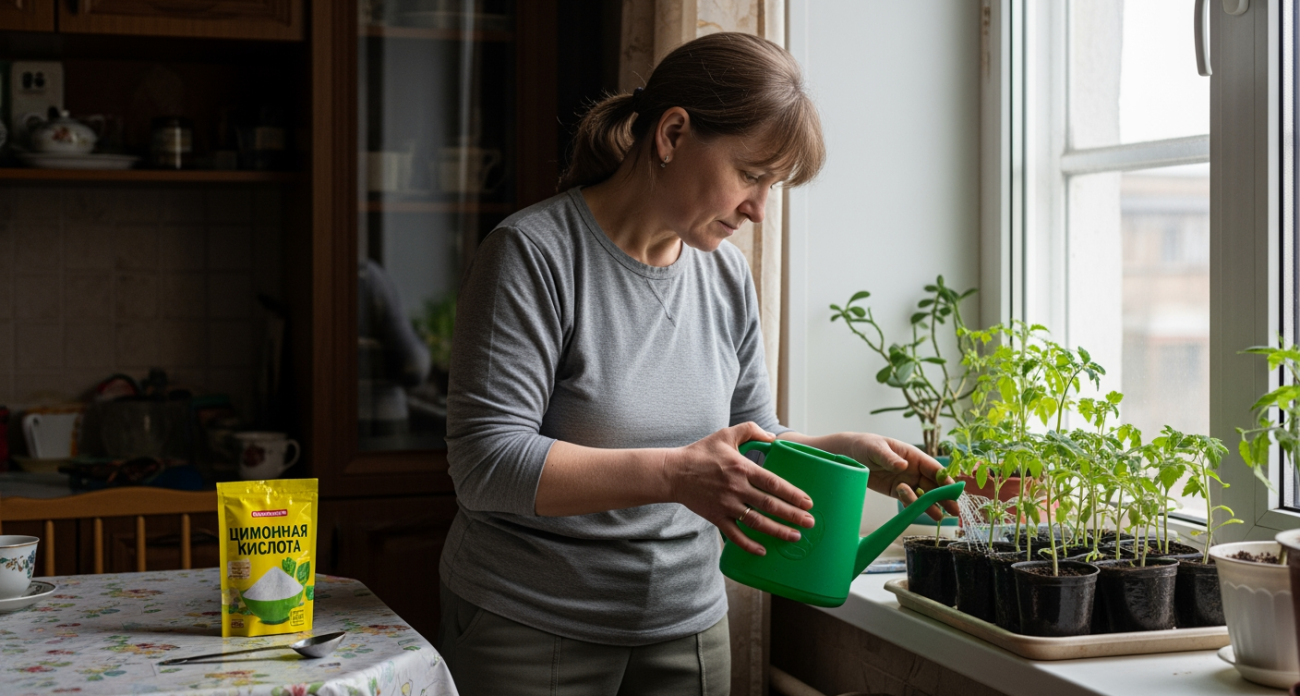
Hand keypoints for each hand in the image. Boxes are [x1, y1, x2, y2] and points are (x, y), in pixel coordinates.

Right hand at [663, 422, 815, 555]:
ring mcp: (726, 505)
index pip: (773, 483)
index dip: (792, 494)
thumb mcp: (726, 435)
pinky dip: (749, 544)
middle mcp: (736, 488)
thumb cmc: (700, 453)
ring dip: (777, 531)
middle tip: (809, 523)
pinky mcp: (716, 517)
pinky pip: (734, 534)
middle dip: (792, 515)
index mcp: (741, 468)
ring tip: (794, 536)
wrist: (673, 472)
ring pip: (756, 522)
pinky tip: (763, 550)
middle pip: (770, 505)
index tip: (807, 502)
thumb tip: (774, 438)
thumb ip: (751, 430)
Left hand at [842, 434, 959, 520]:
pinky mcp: (896, 491)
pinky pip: (908, 500)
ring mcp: (906, 480)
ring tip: (939, 516)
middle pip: (933, 484)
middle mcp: (913, 469)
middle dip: (944, 496)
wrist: (849, 455)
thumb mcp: (876, 449)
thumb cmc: (865, 445)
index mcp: (913, 456)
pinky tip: (921, 513)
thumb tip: (903, 465)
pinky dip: (915, 506)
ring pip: (923, 494)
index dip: (945, 479)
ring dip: (931, 505)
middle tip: (955, 509)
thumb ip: (889, 458)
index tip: (953, 490)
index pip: (933, 468)